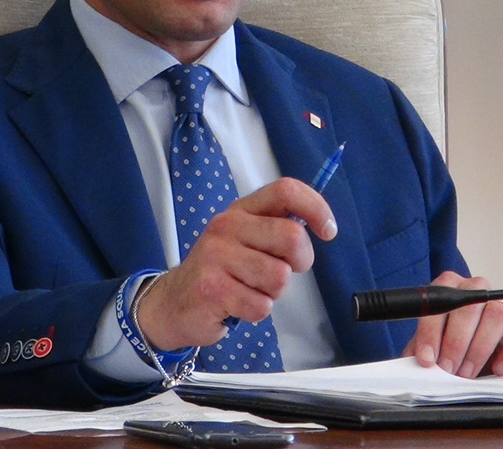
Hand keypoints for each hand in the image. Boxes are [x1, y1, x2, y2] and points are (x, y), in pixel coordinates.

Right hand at [134, 177, 336, 351]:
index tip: (327, 230)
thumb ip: (277, 227)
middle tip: (284, 271)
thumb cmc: (222, 270)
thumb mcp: (246, 238)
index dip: (315, 207)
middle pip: (291, 236)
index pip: (285, 190)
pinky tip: (237, 304)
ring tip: (251, 289)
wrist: (175, 302)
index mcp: (241, 209)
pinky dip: (257, 311)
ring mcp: (216, 256)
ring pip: (279, 277)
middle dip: (300, 262)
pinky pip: (261, 305)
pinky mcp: (211, 288)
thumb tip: (320, 224)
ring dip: (273, 292)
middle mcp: (227, 226)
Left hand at [401, 271, 502, 377]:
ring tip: (467, 373)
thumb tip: (417, 365)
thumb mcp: (430, 351)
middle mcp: (477, 291)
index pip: (439, 300)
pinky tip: (498, 369)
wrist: (468, 367)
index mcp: (449, 290)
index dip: (431, 332)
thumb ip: (424, 352)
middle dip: (456, 342)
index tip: (427, 359)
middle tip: (448, 369)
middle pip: (470, 305)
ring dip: (480, 348)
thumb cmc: (447, 354)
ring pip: (498, 314)